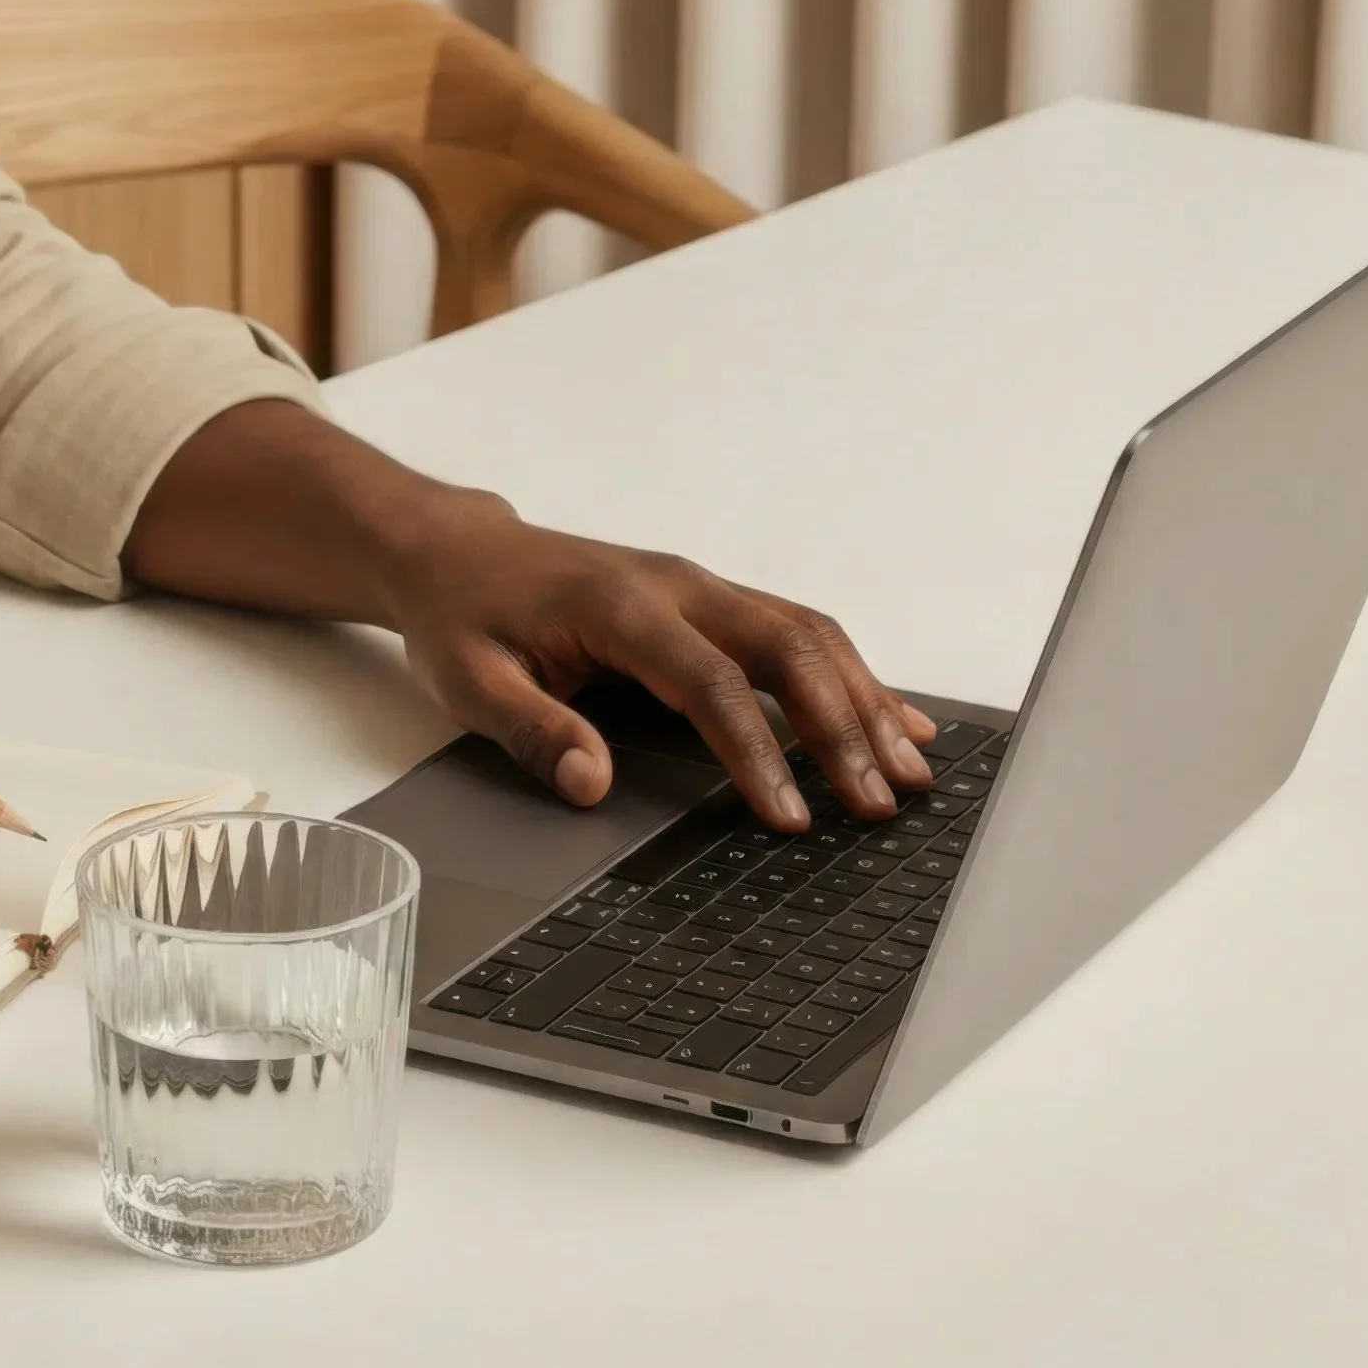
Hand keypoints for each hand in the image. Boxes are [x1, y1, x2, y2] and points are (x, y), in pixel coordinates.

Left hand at [381, 494, 936, 831]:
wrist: (457, 551)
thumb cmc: (463, 615)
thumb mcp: (470, 682)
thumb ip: (535, 731)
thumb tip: (592, 784)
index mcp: (619, 606)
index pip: (709, 683)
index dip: (757, 752)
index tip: (790, 815)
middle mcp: (676, 586)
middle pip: (784, 649)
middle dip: (841, 727)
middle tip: (877, 802)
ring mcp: (699, 587)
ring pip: (804, 635)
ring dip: (863, 700)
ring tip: (910, 770)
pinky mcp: (708, 599)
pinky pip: (794, 631)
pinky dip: (850, 675)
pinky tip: (893, 718)